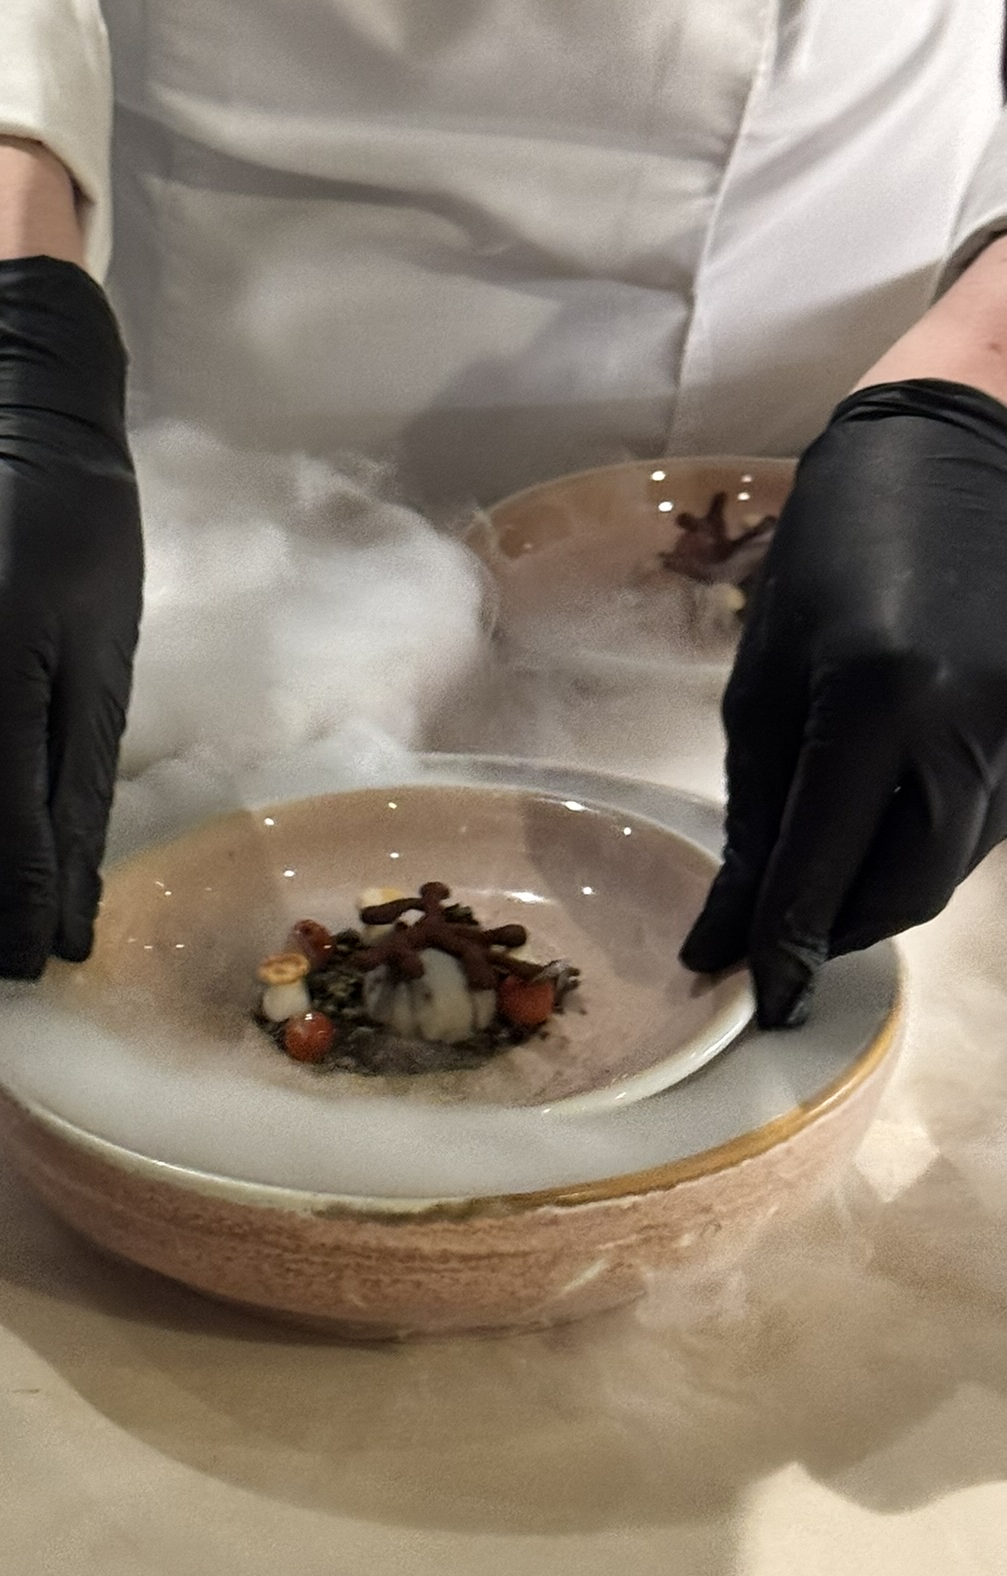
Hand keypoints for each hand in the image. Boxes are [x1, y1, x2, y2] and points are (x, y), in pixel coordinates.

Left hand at [681, 379, 1006, 1025]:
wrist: (966, 442)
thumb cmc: (839, 544)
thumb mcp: (768, 677)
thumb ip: (756, 810)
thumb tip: (728, 927)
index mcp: (882, 704)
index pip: (822, 869)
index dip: (781, 947)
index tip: (750, 997)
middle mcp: (974, 731)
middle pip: (906, 894)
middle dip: (836, 933)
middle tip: (781, 942)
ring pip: (949, 868)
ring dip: (878, 892)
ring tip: (820, 877)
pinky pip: (982, 825)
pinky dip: (923, 845)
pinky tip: (879, 824)